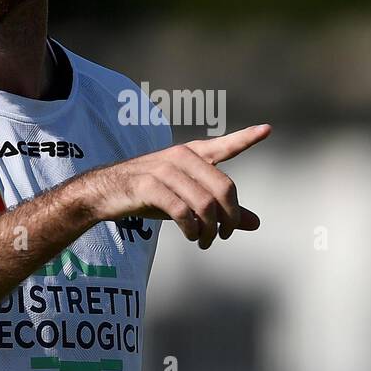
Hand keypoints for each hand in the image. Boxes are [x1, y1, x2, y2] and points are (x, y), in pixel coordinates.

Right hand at [84, 124, 271, 248]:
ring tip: (205, 241)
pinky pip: (182, 211)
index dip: (246, 138)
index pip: (224, 146)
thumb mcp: (188, 200)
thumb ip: (222, 210)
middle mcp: (181, 157)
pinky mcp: (149, 186)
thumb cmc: (149, 194)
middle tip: (224, 235)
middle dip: (230, 218)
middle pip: (224, 189)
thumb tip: (255, 223)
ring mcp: (164, 169)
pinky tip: (191, 236)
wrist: (103, 193)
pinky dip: (191, 229)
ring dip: (210, 230)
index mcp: (192, 155)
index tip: (267, 129)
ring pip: (205, 204)